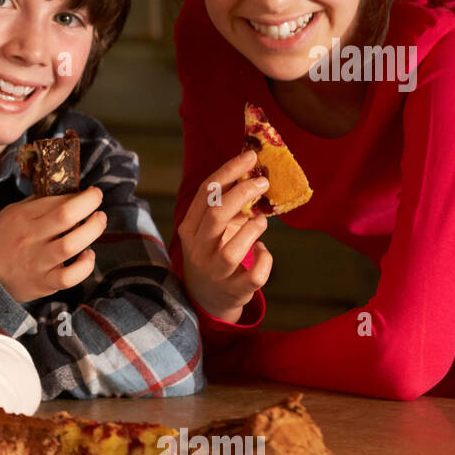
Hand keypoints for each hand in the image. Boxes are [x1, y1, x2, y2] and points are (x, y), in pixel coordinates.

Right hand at [0, 186, 105, 302]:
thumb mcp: (11, 213)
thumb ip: (37, 204)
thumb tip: (67, 194)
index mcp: (22, 217)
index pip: (57, 201)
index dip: (82, 196)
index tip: (91, 193)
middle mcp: (30, 238)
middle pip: (67, 217)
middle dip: (91, 205)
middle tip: (98, 204)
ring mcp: (38, 262)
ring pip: (72, 245)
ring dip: (93, 230)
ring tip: (98, 222)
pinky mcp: (43, 283)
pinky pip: (70, 277)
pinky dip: (85, 266)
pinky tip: (88, 256)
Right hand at [176, 150, 272, 322]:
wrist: (207, 297)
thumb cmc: (213, 252)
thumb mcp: (210, 229)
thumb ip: (226, 206)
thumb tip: (252, 175)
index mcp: (189, 228)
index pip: (204, 194)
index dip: (228, 171)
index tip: (249, 156)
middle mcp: (198, 249)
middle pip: (216, 215)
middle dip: (242, 193)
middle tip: (263, 181)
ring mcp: (215, 272)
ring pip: (232, 249)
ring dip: (253, 229)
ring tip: (262, 220)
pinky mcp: (234, 290)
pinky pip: (254, 275)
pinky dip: (264, 259)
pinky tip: (263, 250)